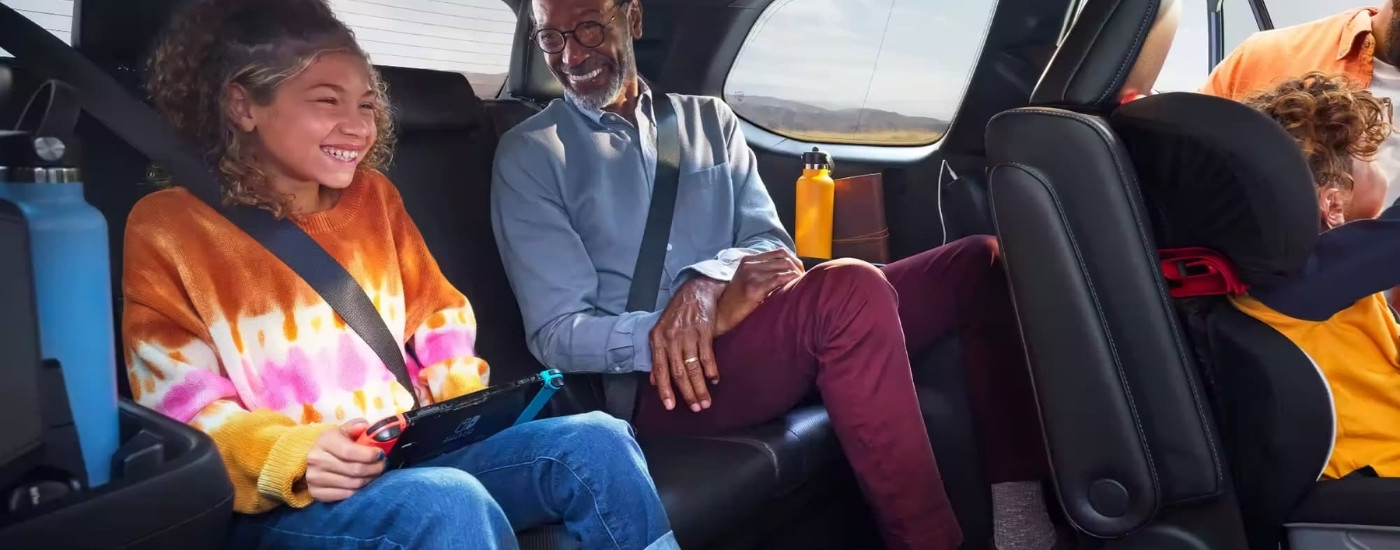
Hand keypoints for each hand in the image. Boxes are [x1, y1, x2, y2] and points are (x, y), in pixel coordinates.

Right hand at [305, 419, 385, 502]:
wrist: (313, 461)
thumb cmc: (333, 445)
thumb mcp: (342, 431)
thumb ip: (355, 427)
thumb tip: (364, 426)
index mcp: (324, 441)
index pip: (350, 451)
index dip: (369, 454)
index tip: (381, 454)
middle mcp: (316, 460)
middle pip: (354, 470)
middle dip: (374, 468)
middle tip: (383, 465)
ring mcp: (314, 478)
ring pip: (352, 484)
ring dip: (369, 480)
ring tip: (375, 474)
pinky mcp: (315, 493)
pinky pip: (345, 495)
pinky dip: (358, 491)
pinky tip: (363, 484)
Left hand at [649, 277, 725, 412]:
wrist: (695, 291)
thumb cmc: (677, 314)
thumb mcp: (660, 331)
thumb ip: (657, 356)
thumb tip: (654, 381)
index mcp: (658, 339)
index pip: (660, 369)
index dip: (665, 389)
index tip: (670, 406)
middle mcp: (671, 338)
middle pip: (678, 372)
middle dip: (687, 393)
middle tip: (695, 408)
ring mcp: (688, 334)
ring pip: (693, 367)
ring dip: (700, 387)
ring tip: (705, 402)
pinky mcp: (704, 331)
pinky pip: (707, 355)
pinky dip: (711, 370)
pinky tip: (713, 380)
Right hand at [715, 249, 803, 334]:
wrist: (722, 314)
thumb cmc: (738, 301)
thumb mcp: (748, 280)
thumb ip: (764, 271)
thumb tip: (789, 269)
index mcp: (748, 260)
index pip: (779, 252)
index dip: (794, 260)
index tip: (800, 271)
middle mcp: (749, 264)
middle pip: (784, 258)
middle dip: (797, 268)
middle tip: (804, 280)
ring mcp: (751, 275)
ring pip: (783, 267)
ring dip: (796, 275)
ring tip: (801, 284)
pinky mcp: (754, 287)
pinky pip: (779, 279)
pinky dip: (790, 282)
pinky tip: (794, 288)